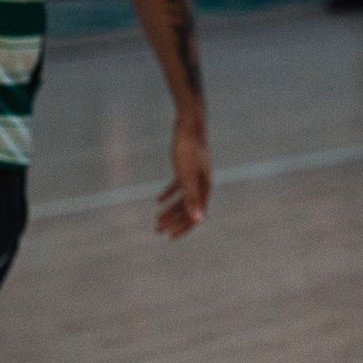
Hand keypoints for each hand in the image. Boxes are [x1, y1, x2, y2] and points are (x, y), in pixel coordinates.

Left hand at [155, 112, 211, 237]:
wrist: (189, 124)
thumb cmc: (188, 150)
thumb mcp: (187, 177)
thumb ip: (192, 199)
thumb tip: (198, 221)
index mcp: (205, 188)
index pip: (196, 214)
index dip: (184, 227)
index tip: (170, 237)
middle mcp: (203, 183)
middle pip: (188, 208)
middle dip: (173, 221)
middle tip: (157, 230)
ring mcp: (195, 175)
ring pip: (183, 198)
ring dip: (170, 210)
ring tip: (156, 220)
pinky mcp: (187, 166)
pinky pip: (178, 185)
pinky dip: (169, 194)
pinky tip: (158, 200)